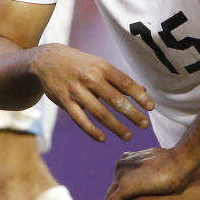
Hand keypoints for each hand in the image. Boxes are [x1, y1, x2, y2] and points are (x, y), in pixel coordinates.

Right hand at [30, 44, 155, 142]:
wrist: (48, 60)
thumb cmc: (81, 64)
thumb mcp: (100, 65)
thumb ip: (120, 80)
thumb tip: (143, 91)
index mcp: (102, 67)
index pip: (125, 83)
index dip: (139, 96)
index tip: (151, 108)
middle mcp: (90, 78)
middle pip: (115, 100)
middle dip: (132, 114)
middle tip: (144, 125)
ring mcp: (76, 91)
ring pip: (99, 113)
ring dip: (115, 126)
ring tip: (128, 136)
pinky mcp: (65, 102)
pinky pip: (80, 120)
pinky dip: (92, 131)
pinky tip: (103, 138)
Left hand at [104, 147, 196, 199]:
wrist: (180, 160)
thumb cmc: (176, 162)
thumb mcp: (159, 162)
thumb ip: (151, 168)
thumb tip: (159, 175)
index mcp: (129, 158)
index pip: (119, 177)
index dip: (119, 190)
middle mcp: (122, 165)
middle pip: (112, 187)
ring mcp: (121, 175)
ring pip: (110, 196)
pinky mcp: (125, 187)